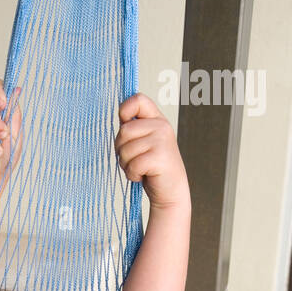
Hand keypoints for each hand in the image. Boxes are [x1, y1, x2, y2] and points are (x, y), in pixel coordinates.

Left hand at [115, 93, 189, 210]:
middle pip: (124, 131)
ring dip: (126, 165)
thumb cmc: (152, 167)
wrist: (170, 191)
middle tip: (133, 159)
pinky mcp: (160, 158)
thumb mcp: (143, 142)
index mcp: (157, 119)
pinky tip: (142, 176)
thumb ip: (133, 128)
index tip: (124, 124)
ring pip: (126, 150)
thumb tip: (120, 114)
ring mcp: (162, 141)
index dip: (124, 110)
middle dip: (121, 149)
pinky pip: (132, 165)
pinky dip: (132, 175)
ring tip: (139, 168)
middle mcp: (161, 126)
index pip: (138, 99)